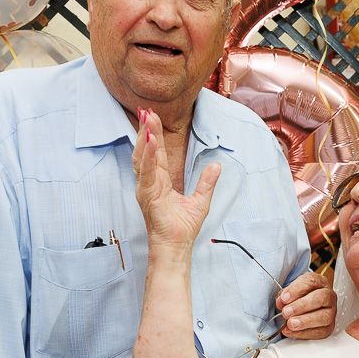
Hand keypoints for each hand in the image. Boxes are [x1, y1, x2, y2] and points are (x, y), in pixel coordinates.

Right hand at [132, 107, 220, 251]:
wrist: (176, 247)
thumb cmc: (182, 228)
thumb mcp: (200, 201)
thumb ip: (206, 182)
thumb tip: (216, 165)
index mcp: (159, 182)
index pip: (156, 154)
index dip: (154, 135)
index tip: (153, 116)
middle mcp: (149, 183)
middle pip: (146, 151)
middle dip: (146, 130)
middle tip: (146, 110)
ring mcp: (146, 189)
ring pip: (143, 158)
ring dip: (144, 138)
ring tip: (147, 119)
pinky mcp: (147, 197)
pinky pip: (147, 173)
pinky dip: (148, 157)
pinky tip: (150, 142)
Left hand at [276, 271, 335, 338]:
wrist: (302, 311)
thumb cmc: (297, 299)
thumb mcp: (290, 292)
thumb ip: (285, 295)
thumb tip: (281, 303)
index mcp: (319, 282)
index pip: (311, 281)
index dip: (296, 290)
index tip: (284, 298)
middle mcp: (328, 296)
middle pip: (320, 298)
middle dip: (302, 305)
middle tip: (286, 312)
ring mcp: (330, 313)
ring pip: (323, 317)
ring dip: (305, 321)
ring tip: (290, 323)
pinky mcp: (328, 328)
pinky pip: (319, 332)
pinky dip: (303, 333)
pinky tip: (291, 331)